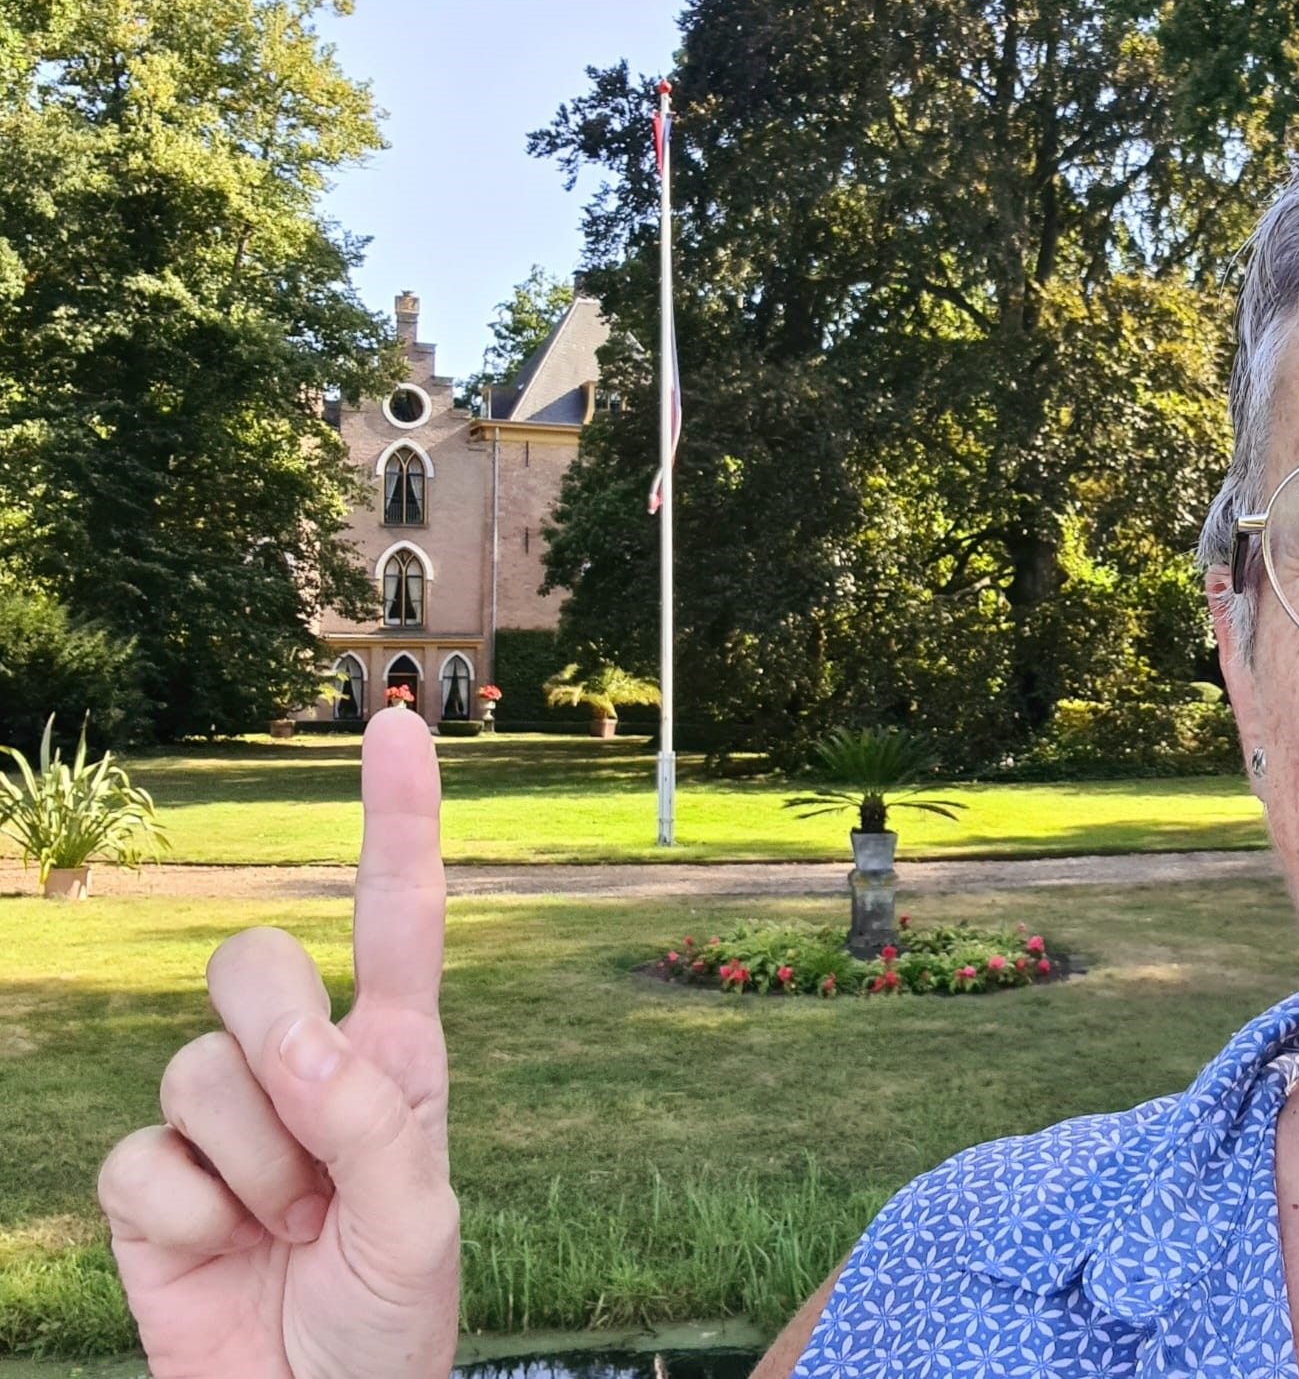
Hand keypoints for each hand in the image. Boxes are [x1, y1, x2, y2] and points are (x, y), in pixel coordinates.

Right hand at [97, 710, 459, 1378]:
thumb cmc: (390, 1316)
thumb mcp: (419, 1224)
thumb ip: (371, 1125)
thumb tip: (297, 1045)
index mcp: (393, 1057)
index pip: (395, 920)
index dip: (397, 821)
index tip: (394, 724)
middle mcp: (302, 1066)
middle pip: (250, 961)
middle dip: (274, 1031)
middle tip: (315, 1137)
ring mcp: (218, 1120)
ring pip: (195, 1066)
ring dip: (250, 1166)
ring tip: (287, 1230)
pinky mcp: (148, 1182)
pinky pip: (138, 1157)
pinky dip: (185, 1220)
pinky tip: (221, 1255)